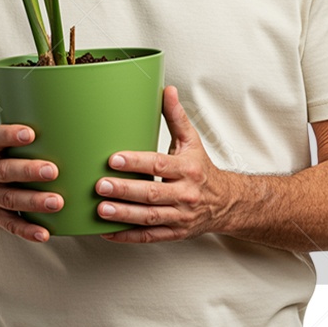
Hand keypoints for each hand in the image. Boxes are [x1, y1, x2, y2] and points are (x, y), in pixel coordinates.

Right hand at [0, 123, 62, 242]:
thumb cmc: (1, 157)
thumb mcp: (1, 142)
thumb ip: (23, 131)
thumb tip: (63, 112)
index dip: (10, 135)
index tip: (31, 133)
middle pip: (5, 171)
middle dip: (29, 171)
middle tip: (53, 170)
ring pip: (10, 199)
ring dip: (34, 201)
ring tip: (57, 202)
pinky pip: (10, 224)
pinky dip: (28, 230)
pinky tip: (45, 233)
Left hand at [95, 85, 235, 242]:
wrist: (227, 203)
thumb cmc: (202, 170)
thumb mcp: (192, 142)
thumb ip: (176, 117)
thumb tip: (167, 90)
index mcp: (188, 170)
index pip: (159, 165)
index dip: (136, 162)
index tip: (114, 159)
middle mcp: (185, 194)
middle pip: (152, 193)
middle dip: (125, 190)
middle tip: (100, 185)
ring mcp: (180, 217)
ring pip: (149, 217)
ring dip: (123, 214)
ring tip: (100, 209)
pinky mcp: (174, 233)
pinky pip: (149, 236)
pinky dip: (128, 236)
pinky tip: (107, 232)